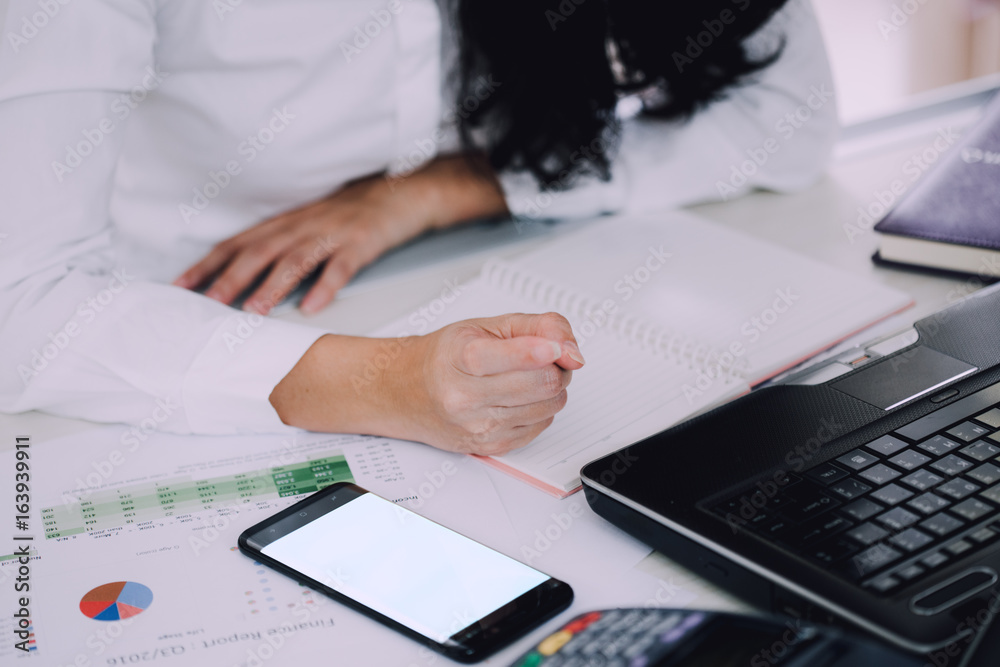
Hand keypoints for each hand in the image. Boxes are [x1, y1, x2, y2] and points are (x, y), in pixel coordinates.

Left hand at [173, 154, 508, 314]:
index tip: (182, 285)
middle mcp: (303, 226)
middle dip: (231, 278)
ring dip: (272, 285)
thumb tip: (242, 277)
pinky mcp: (361, 243)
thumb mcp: (309, 223)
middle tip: (209, 303)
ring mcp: (332, 233)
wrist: (400, 193)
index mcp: (286, 223)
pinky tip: (312, 307)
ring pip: (295, 260)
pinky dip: (325, 287)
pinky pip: (340, 267)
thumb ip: (279, 245)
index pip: (238, 243)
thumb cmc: (351, 213)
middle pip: (259, 252)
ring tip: (254, 310)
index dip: (209, 263)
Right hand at [404, 312, 586, 454]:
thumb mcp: (488, 325)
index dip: (549, 349)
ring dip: (551, 388)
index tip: (558, 347)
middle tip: (546, 357)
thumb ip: (539, 327)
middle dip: (556, 367)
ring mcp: (480, 426)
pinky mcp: (492, 446)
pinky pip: (542, 426)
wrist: (407, 392)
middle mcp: (467, 397)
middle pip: (544, 383)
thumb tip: (573, 352)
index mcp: (463, 358)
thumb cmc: (445, 356)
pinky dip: (540, 408)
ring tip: (528, 376)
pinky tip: (518, 397)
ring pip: (549, 405)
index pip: (520, 357)